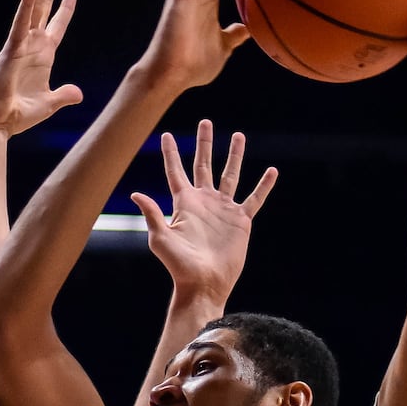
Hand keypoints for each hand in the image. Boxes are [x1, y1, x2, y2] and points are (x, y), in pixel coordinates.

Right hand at [0, 0, 83, 137]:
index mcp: (41, 57)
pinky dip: (26, 5)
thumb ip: (63, 95)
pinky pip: (20, 23)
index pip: (55, 27)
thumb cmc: (15, 115)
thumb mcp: (48, 104)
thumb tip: (78, 93)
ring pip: (33, 7)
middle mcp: (31, 46)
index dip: (64, 11)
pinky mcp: (11, 51)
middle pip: (44, 8)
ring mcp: (21, 45)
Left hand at [130, 119, 276, 306]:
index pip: (176, 171)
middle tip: (206, 122)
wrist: (204, 283)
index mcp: (184, 203)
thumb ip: (151, 214)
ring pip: (231, 175)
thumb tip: (135, 193)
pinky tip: (271, 171)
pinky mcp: (241, 221)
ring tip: (238, 135)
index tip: (165, 134)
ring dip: (234, 155)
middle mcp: (204, 202)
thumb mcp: (161, 239)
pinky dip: (263, 185)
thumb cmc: (178, 266)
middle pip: (204, 165)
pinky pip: (254, 198)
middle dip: (205, 143)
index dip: (171, 153)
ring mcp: (223, 210)